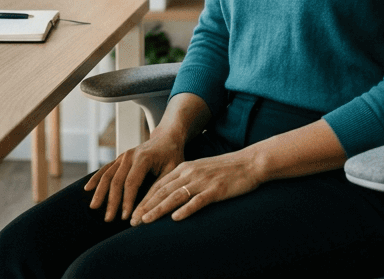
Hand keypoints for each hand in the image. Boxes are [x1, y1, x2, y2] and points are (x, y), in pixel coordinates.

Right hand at [84, 133, 185, 222]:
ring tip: (94, 207)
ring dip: (100, 192)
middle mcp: (130, 156)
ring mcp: (123, 156)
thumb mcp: (173, 171)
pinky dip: (96, 178)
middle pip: (116, 181)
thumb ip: (160, 187)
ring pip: (107, 175)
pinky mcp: (120, 159)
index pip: (131, 183)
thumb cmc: (173, 156)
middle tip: (108, 219)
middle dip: (111, 201)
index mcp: (143, 158)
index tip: (125, 218)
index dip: (127, 201)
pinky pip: (105, 169)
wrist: (167, 137)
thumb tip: (150, 209)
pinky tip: (87, 189)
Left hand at [128, 151, 263, 225]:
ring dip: (158, 210)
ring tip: (146, 221)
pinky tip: (176, 218)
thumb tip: (171, 195)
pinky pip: (197, 201)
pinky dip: (185, 209)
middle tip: (133, 221)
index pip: (159, 185)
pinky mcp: (216, 190)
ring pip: (175, 196)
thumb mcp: (201, 170)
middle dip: (146, 207)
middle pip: (162, 191)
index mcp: (185, 167)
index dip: (144, 199)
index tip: (134, 212)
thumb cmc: (226, 169)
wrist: (250, 162)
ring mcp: (202, 181)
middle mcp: (190, 173)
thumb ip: (186, 180)